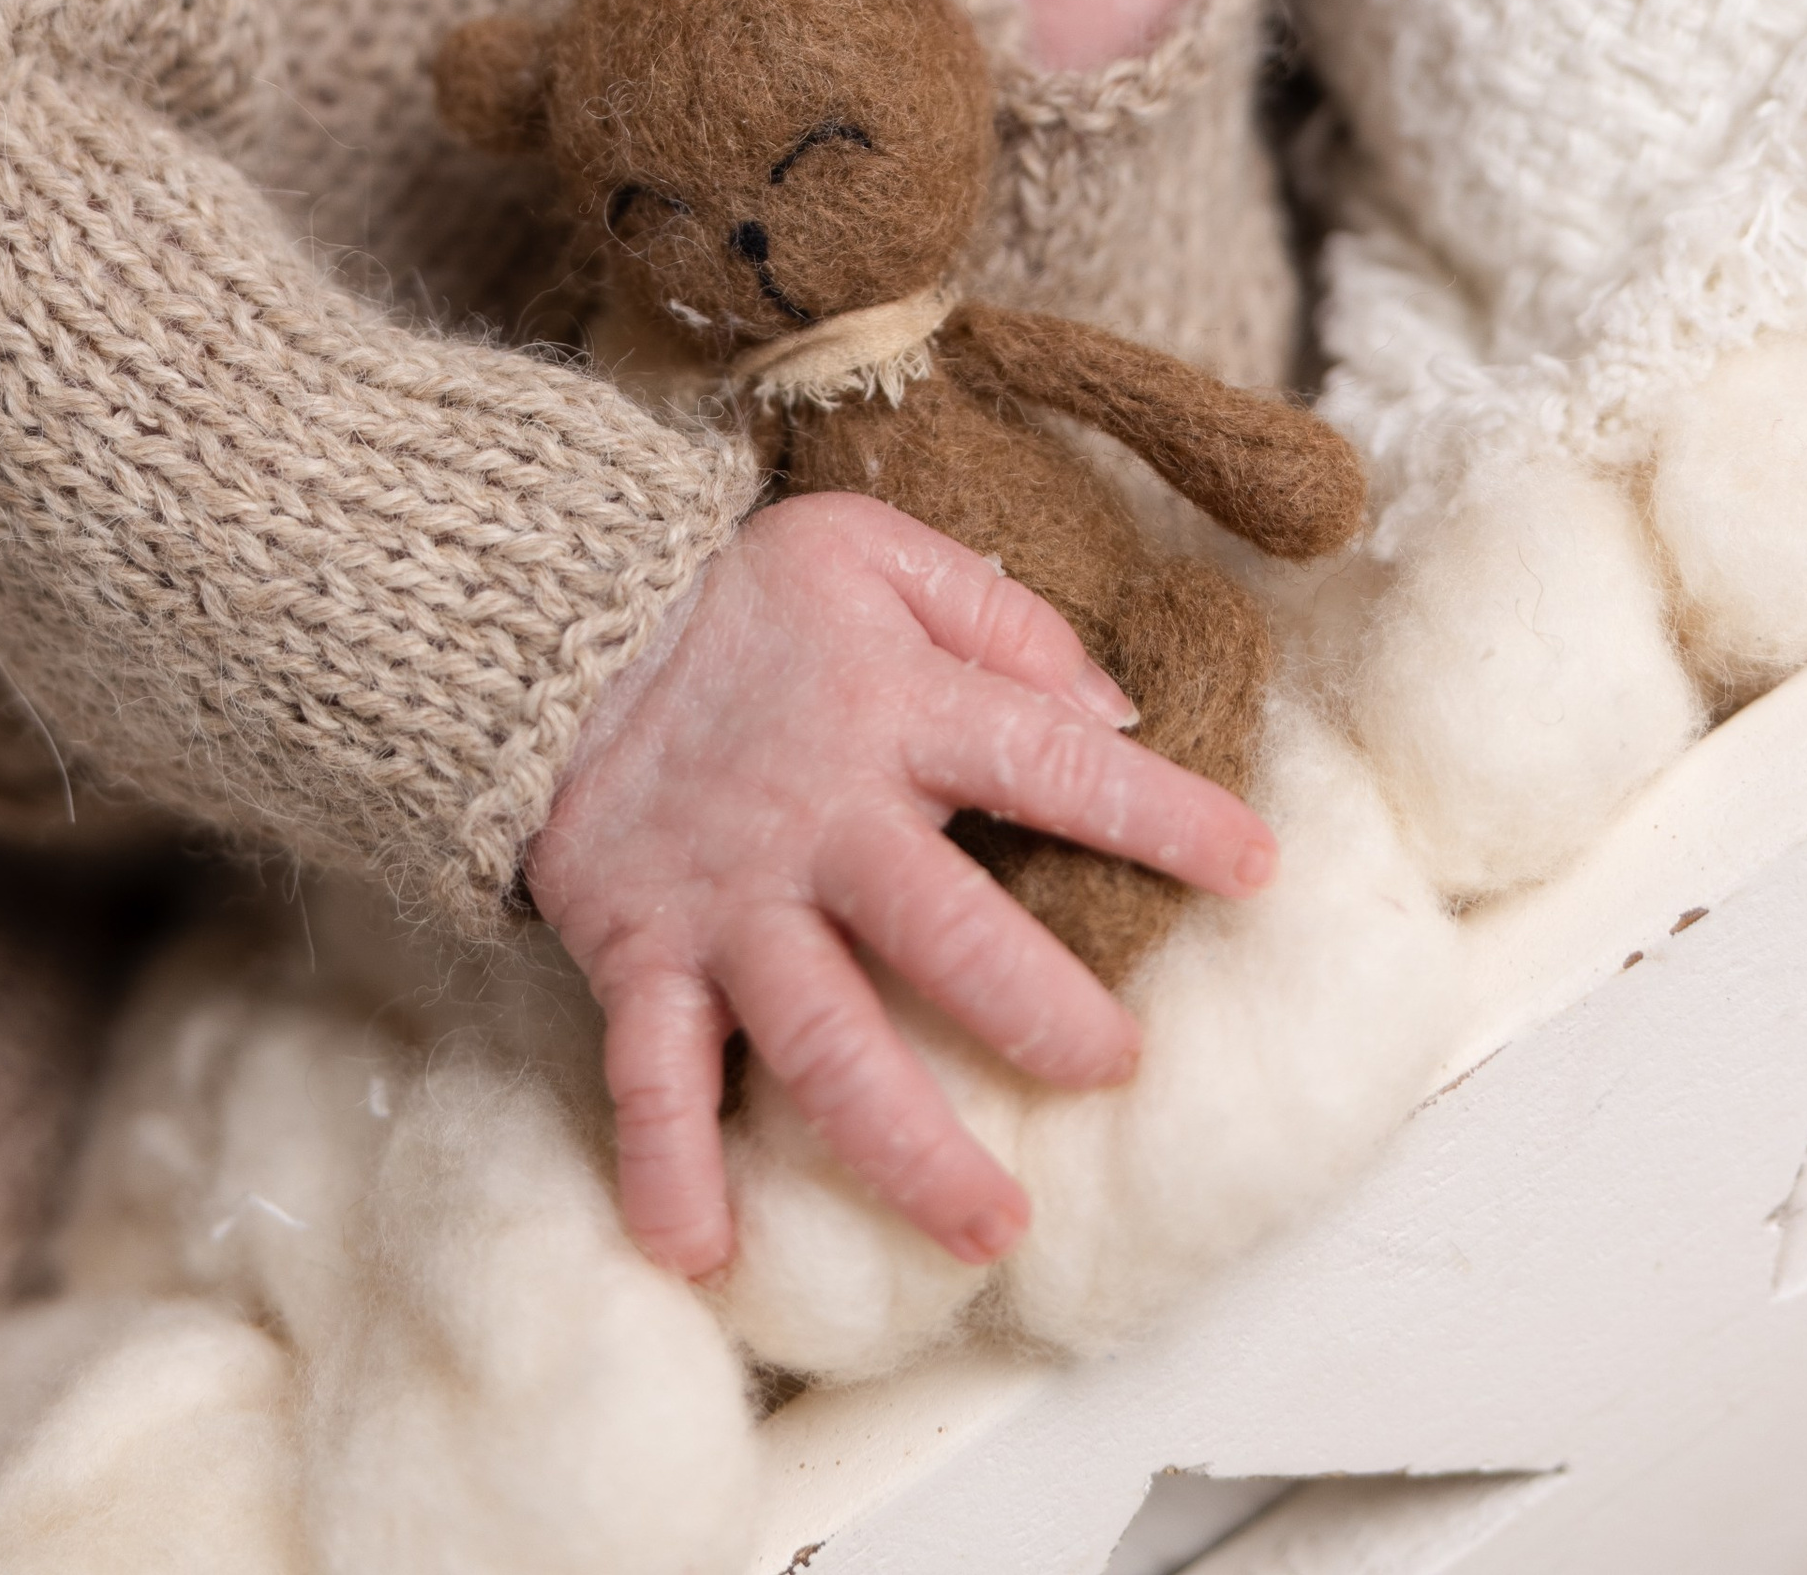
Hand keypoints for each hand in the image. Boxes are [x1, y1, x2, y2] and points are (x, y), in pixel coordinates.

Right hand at [525, 492, 1277, 1278]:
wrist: (550, 617)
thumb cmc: (731, 594)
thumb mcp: (869, 552)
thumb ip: (995, 614)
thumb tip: (1111, 707)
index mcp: (895, 711)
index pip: (1052, 764)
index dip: (1160, 815)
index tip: (1255, 870)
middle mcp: (824, 821)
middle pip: (948, 936)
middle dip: (1042, 1014)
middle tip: (1113, 1070)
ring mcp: (733, 901)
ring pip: (826, 1038)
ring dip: (905, 1144)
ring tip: (986, 1228)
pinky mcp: (644, 951)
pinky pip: (653, 1072)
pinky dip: (668, 1166)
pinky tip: (703, 1253)